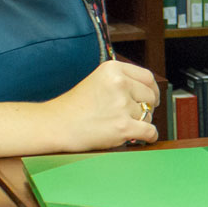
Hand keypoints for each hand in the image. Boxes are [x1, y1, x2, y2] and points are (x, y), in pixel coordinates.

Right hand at [42, 59, 159, 151]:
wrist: (56, 125)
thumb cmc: (74, 106)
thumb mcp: (98, 80)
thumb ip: (122, 80)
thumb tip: (149, 91)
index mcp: (113, 69)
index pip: (147, 76)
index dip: (151, 89)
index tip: (151, 97)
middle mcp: (119, 83)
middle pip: (150, 96)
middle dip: (147, 107)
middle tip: (136, 115)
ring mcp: (121, 105)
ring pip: (147, 114)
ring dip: (140, 122)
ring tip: (121, 124)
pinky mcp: (123, 126)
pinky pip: (149, 131)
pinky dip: (150, 136)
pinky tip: (145, 137)